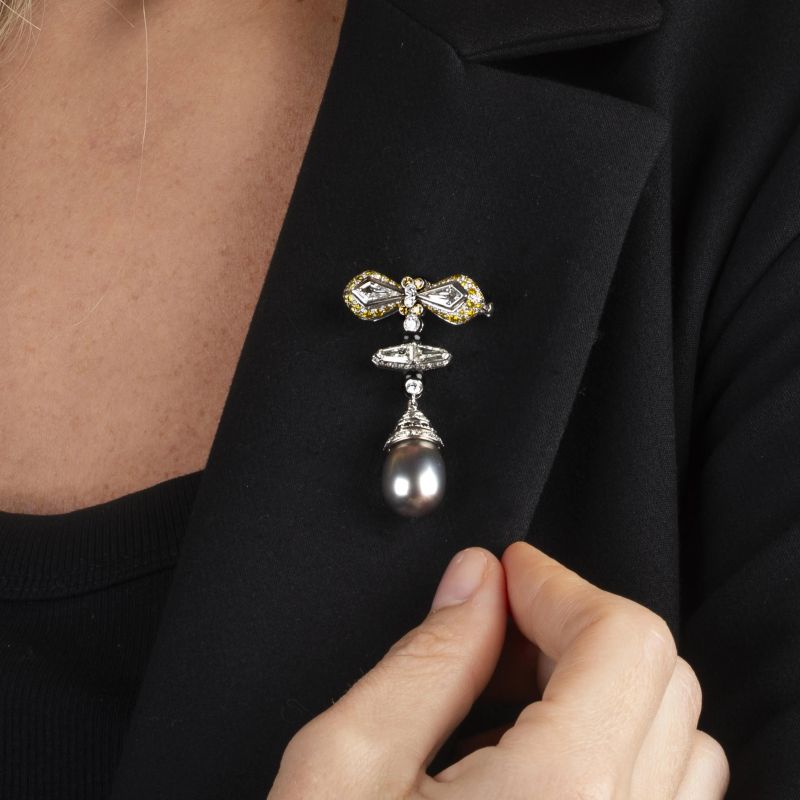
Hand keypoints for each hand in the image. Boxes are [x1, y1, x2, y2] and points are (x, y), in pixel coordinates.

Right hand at [268, 542, 728, 798]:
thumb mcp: (345, 769)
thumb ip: (425, 659)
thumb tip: (473, 585)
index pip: (624, 641)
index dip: (559, 584)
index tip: (509, 574)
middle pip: (663, 680)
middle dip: (579, 629)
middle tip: (502, 627)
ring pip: (682, 744)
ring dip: (605, 689)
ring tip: (516, 695)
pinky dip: (618, 750)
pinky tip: (535, 762)